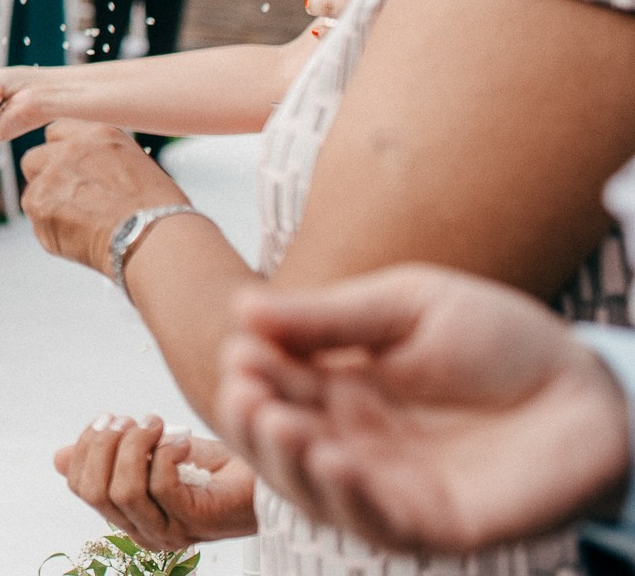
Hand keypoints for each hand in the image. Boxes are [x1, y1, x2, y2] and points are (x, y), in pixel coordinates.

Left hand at [22, 120, 188, 275]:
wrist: (156, 239)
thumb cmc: (160, 212)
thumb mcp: (136, 166)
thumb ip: (101, 162)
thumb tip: (85, 176)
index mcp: (97, 134)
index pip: (57, 132)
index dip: (61, 154)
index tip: (70, 173)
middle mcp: (69, 149)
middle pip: (35, 158)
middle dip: (45, 179)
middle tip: (69, 203)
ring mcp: (50, 175)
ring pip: (32, 190)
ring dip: (48, 206)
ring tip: (81, 226)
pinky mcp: (38, 204)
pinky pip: (35, 218)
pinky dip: (51, 231)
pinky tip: (79, 239)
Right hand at [55, 415, 259, 551]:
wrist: (267, 473)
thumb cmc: (213, 467)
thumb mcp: (151, 454)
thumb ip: (109, 458)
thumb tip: (57, 458)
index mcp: (128, 518)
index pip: (80, 488)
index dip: (85, 448)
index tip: (108, 419)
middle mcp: (145, 533)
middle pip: (94, 491)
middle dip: (103, 445)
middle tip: (129, 420)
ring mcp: (171, 532)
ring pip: (123, 490)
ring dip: (134, 445)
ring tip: (156, 423)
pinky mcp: (196, 521)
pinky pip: (160, 484)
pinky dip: (165, 451)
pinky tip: (181, 437)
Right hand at [217, 265, 631, 554]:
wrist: (590, 386)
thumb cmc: (502, 339)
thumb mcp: (407, 306)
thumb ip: (330, 318)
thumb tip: (241, 308)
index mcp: (341, 389)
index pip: (275, 389)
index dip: (250, 376)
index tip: (240, 351)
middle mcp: (356, 443)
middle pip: (281, 447)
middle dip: (253, 424)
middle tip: (245, 394)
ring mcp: (392, 487)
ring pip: (317, 494)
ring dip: (287, 463)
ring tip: (279, 424)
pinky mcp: (435, 524)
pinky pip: (378, 524)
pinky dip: (347, 499)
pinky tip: (331, 461)